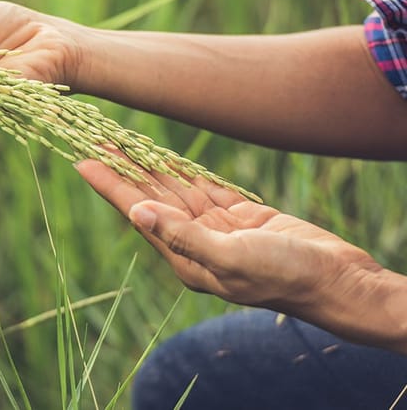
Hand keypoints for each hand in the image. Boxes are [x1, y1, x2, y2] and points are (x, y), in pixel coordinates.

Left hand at [75, 159, 385, 320]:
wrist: (335, 280)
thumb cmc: (284, 275)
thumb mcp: (231, 258)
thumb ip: (183, 236)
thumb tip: (138, 214)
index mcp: (184, 258)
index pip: (137, 213)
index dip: (109, 185)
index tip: (83, 160)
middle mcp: (193, 242)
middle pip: (149, 197)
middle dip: (122, 169)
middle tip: (94, 138)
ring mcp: (216, 229)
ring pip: (174, 190)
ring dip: (148, 166)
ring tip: (120, 141)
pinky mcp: (239, 218)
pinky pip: (203, 188)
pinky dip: (182, 170)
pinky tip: (162, 156)